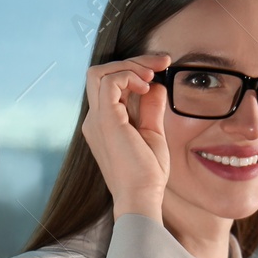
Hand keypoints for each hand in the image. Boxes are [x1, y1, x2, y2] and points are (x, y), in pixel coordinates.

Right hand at [81, 53, 172, 219]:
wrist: (141, 197)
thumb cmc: (147, 174)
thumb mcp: (153, 134)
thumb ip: (151, 108)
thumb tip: (156, 85)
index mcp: (104, 122)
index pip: (110, 83)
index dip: (134, 69)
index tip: (161, 66)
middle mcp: (95, 118)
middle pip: (102, 72)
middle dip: (133, 60)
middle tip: (161, 61)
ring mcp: (96, 119)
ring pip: (100, 72)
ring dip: (129, 65)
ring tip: (152, 74)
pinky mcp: (105, 120)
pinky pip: (108, 82)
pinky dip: (128, 76)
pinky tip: (146, 86)